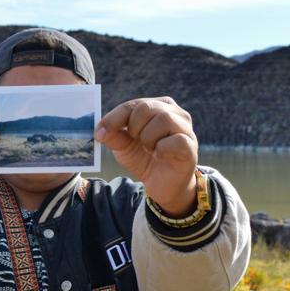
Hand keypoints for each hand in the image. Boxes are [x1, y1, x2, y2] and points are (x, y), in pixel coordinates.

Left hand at [95, 97, 197, 216]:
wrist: (162, 185)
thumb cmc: (145, 159)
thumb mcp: (124, 147)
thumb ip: (113, 136)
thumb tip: (99, 131)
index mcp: (157, 107)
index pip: (133, 105)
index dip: (114, 118)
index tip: (100, 133)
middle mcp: (175, 113)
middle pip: (146, 108)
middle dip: (133, 128)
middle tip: (135, 142)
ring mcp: (185, 129)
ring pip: (163, 119)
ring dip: (148, 138)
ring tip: (149, 149)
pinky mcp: (190, 147)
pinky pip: (175, 140)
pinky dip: (161, 149)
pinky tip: (159, 155)